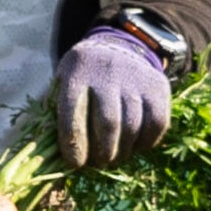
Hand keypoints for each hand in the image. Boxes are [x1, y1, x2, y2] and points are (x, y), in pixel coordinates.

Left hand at [55, 25, 173, 166]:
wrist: (118, 46)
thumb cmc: (84, 74)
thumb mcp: (63, 81)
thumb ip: (56, 111)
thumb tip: (53, 153)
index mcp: (77, 73)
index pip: (73, 114)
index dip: (74, 144)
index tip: (75, 163)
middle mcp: (107, 73)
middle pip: (108, 124)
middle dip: (102, 152)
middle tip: (98, 163)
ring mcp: (136, 79)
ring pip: (133, 127)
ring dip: (123, 151)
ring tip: (114, 158)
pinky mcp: (157, 87)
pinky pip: (157, 124)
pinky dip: (146, 142)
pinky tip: (135, 146)